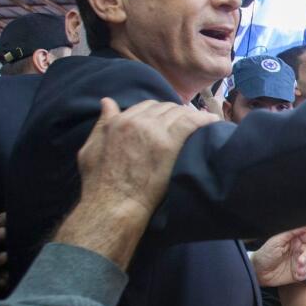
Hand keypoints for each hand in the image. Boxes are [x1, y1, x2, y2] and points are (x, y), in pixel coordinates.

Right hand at [77, 98, 218, 217]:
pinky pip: (191, 122)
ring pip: (178, 113)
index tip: (170, 120)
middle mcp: (137, 121)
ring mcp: (154, 131)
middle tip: (188, 123)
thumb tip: (107, 102)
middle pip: (165, 108)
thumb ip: (102, 123)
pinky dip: (204, 120)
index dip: (160, 112)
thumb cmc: (99, 183)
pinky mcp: (168, 144)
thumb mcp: (91, 148)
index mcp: (119, 121)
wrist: (114, 203)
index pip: (147, 106)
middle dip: (176, 114)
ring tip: (202, 124)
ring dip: (190, 117)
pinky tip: (213, 123)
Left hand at [252, 227, 305, 286]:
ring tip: (297, 270)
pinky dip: (304, 274)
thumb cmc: (265, 254)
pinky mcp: (298, 273)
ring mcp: (299, 261)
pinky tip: (297, 275)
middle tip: (299, 262)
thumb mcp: (276, 241)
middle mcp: (298, 250)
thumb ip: (291, 232)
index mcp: (293, 240)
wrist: (258, 273)